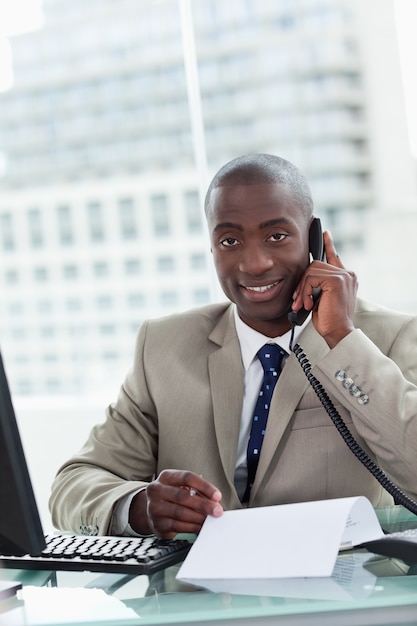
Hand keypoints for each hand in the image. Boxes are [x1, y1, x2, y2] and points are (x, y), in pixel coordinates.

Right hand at [129, 469, 222, 537]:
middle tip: (217, 511)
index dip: (204, 486)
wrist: (152, 510)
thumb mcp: (181, 487)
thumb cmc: (172, 496)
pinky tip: (200, 527)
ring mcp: (154, 508)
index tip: (217, 496)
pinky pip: (177, 526)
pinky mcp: (157, 524)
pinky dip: (191, 527)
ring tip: (210, 520)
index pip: (187, 477)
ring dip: (198, 517)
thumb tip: (214, 502)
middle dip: (203, 504)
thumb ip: (197, 491)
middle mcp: (157, 490)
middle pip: (183, 496)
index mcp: (166, 477)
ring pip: (180, 512)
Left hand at [291, 230, 357, 347]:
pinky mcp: (336, 280)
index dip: (328, 244)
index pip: (334, 256)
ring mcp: (343, 275)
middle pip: (315, 265)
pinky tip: (309, 304)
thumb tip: (305, 278)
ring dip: (302, 289)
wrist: (338, 332)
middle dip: (302, 283)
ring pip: (311, 271)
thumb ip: (318, 285)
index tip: (324, 233)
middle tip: (297, 300)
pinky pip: (311, 278)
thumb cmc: (329, 320)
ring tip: (302, 304)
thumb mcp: (322, 298)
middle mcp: (347, 274)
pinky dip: (305, 292)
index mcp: (346, 277)